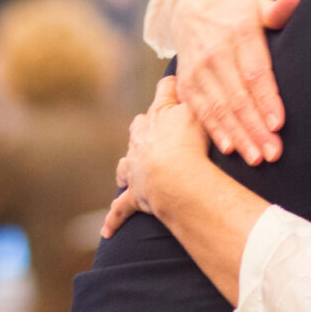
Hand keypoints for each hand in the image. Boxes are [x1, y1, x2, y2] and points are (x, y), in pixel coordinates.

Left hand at [102, 77, 208, 236]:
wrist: (175, 176)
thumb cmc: (191, 142)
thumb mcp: (202, 110)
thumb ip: (203, 96)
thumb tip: (204, 80)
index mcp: (158, 116)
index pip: (164, 92)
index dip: (172, 87)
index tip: (177, 83)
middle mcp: (142, 139)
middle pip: (139, 125)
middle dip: (144, 126)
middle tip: (153, 126)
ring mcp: (135, 167)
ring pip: (126, 163)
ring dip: (128, 166)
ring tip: (129, 171)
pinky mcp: (135, 194)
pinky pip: (121, 208)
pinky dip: (114, 218)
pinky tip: (107, 231)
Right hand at [170, 0, 300, 164]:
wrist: (192, 5)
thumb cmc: (237, 10)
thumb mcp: (257, 4)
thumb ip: (277, 9)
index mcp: (238, 34)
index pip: (254, 73)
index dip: (266, 99)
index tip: (278, 124)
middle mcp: (215, 54)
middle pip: (238, 97)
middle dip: (256, 128)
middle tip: (273, 153)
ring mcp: (197, 70)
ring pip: (219, 109)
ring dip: (238, 136)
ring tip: (256, 158)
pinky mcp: (187, 83)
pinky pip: (201, 111)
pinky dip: (214, 131)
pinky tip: (230, 149)